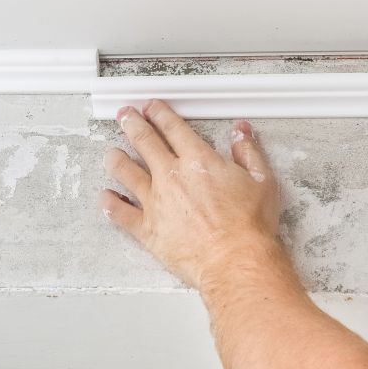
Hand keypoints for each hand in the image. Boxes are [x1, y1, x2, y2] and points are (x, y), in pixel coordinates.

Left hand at [100, 99, 279, 287]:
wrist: (236, 261)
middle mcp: (171, 176)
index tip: (152, 107)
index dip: (160, 113)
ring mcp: (155, 201)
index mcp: (198, 160)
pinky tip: (105, 197)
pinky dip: (110, 203)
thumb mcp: (262, 180)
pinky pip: (120, 212)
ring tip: (112, 153)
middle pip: (144, 141)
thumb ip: (248, 152)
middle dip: (132, 124)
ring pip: (125, 172)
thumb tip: (241, 132)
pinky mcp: (147, 228)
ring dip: (116, 159)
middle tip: (125, 115)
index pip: (173, 128)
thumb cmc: (249, 226)